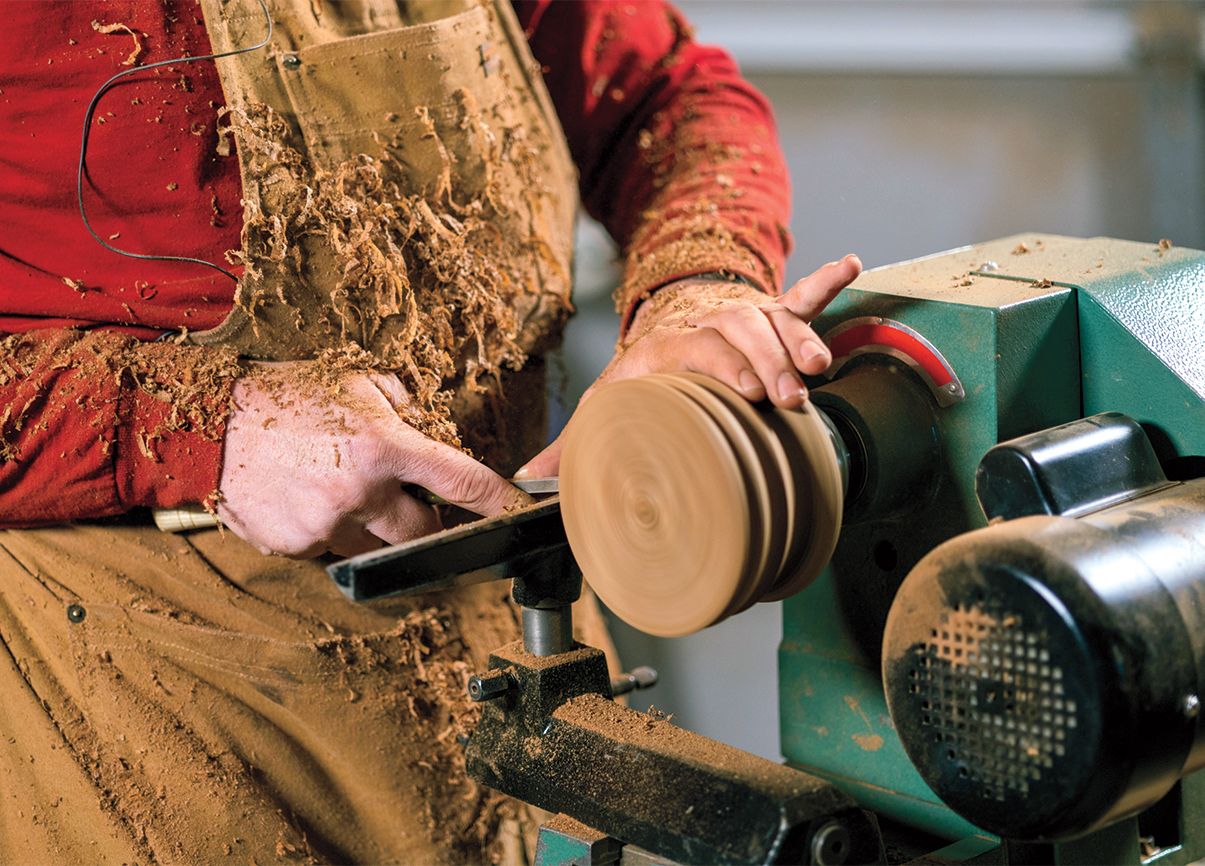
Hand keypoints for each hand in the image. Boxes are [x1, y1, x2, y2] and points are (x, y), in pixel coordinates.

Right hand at [217, 364, 530, 557]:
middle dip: (424, 520)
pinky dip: (330, 533)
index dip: (499, 501)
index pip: (463, 482)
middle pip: (424, 533)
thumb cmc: (285, 394)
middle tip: (401, 495)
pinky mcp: (294, 547)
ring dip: (375, 528)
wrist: (207, 421)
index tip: (520, 513)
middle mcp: (360, 493)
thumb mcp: (356, 380)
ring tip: (340, 488)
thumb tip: (431, 434)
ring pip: (377, 548)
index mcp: (384, 446)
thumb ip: (403, 406)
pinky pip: (331, 552)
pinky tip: (307, 499)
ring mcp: (325, 526)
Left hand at [519, 254, 860, 476]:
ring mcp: (743, 316)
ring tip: (820, 366)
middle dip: (768, 361)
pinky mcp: (771, 314)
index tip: (748, 393)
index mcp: (666, 346)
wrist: (663, 324)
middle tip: (789, 398)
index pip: (698, 348)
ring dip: (799, 339)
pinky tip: (852, 265)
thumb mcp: (604, 403)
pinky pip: (800, 297)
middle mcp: (706, 324)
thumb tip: (526, 481)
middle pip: (740, 330)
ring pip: (774, 318)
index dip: (725, 367)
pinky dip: (825, 282)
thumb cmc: (641, 375)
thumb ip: (571, 443)